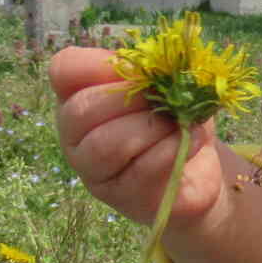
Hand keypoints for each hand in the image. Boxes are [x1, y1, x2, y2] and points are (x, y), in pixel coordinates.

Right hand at [50, 47, 228, 228]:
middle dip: (128, 98)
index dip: (93, 64)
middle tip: (163, 96)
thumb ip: (152, 71)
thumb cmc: (174, 120)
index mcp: (80, 97)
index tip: (134, 68)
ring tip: (180, 122)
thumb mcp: (164, 86)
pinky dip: (172, 149)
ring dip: (151, 127)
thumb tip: (154, 67)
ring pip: (105, 145)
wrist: (197, 171)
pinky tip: (193, 139)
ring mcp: (96, 174)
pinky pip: (141, 170)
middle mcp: (77, 138)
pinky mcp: (125, 199)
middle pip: (80, 111)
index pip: (64, 71)